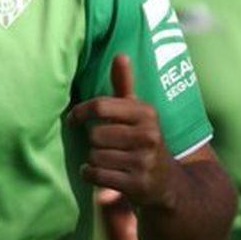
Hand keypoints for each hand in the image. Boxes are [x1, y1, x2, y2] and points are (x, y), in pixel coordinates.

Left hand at [68, 55, 175, 210]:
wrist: (168, 183)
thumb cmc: (143, 140)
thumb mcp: (137, 112)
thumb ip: (124, 85)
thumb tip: (120, 55)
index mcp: (146, 113)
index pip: (101, 106)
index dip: (80, 112)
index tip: (72, 120)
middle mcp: (149, 135)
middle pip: (95, 135)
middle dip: (95, 142)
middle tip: (106, 147)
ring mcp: (144, 161)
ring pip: (95, 156)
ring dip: (94, 160)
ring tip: (108, 161)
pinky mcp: (137, 184)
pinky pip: (97, 175)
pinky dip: (92, 175)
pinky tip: (101, 174)